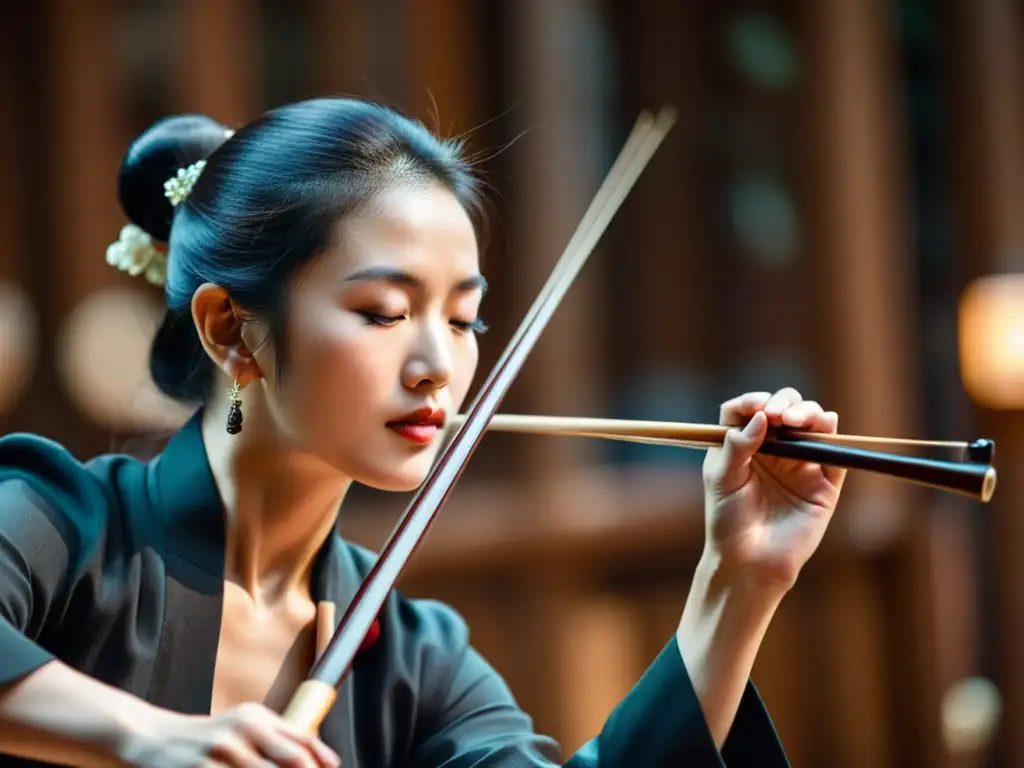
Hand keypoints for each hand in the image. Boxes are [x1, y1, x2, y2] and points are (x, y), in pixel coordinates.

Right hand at [121, 702, 339, 767]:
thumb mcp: (246, 728)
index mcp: (257, 718)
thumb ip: (283, 739)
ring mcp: (221, 751)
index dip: (321, 761)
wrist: (155, 739)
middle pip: (292, 760)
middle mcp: (242, 730)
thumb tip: (328, 761)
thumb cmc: (211, 739)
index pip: (302, 742)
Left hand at [701, 388, 845, 592]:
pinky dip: (831, 435)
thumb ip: (737, 446)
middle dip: (784, 403)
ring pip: (812, 424)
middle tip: (777, 415)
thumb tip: (761, 416)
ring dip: (808, 413)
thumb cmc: (728, 521)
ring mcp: (800, 464)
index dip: (753, 400)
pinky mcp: (824, 483)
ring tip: (795, 420)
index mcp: (743, 444)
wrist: (749, 562)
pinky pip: (834, 454)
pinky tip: (825, 424)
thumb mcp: (722, 479)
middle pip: (784, 409)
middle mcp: (773, 449)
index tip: (757, 405)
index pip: (748, 409)